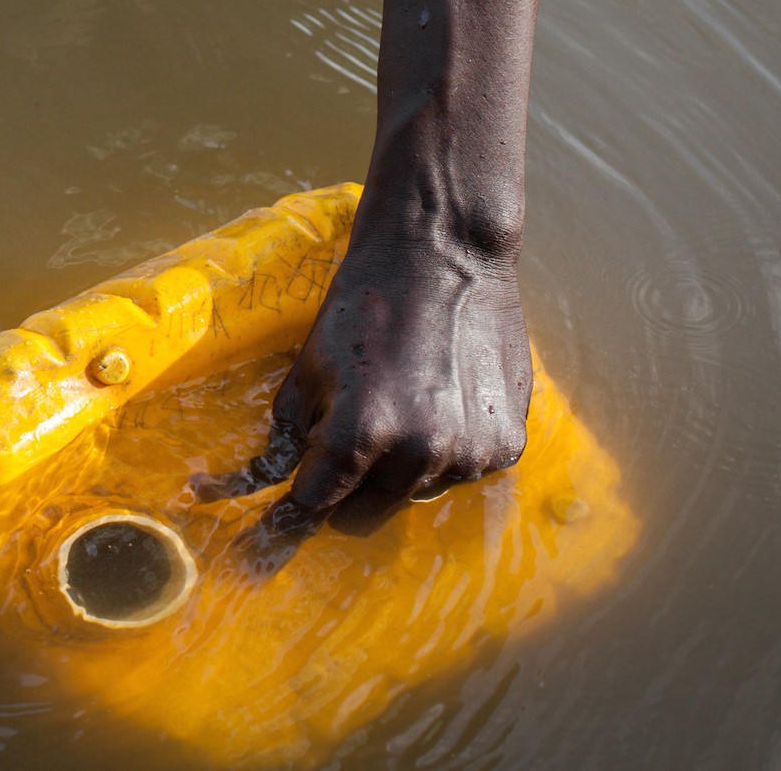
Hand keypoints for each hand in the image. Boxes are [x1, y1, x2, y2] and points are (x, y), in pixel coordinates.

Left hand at [247, 229, 532, 538]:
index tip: (277, 527)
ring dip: (400, 468)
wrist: (444, 253)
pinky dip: (447, 452)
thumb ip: (291, 433)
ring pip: (415, 493)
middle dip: (347, 488)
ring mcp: (468, 451)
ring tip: (404, 404)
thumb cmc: (365, 303)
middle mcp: (418, 453)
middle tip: (349, 443)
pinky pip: (462, 472)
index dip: (291, 512)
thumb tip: (274, 478)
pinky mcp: (506, 442)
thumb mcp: (308, 366)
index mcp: (359, 434)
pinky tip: (442, 402)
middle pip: (365, 512)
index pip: (314, 504)